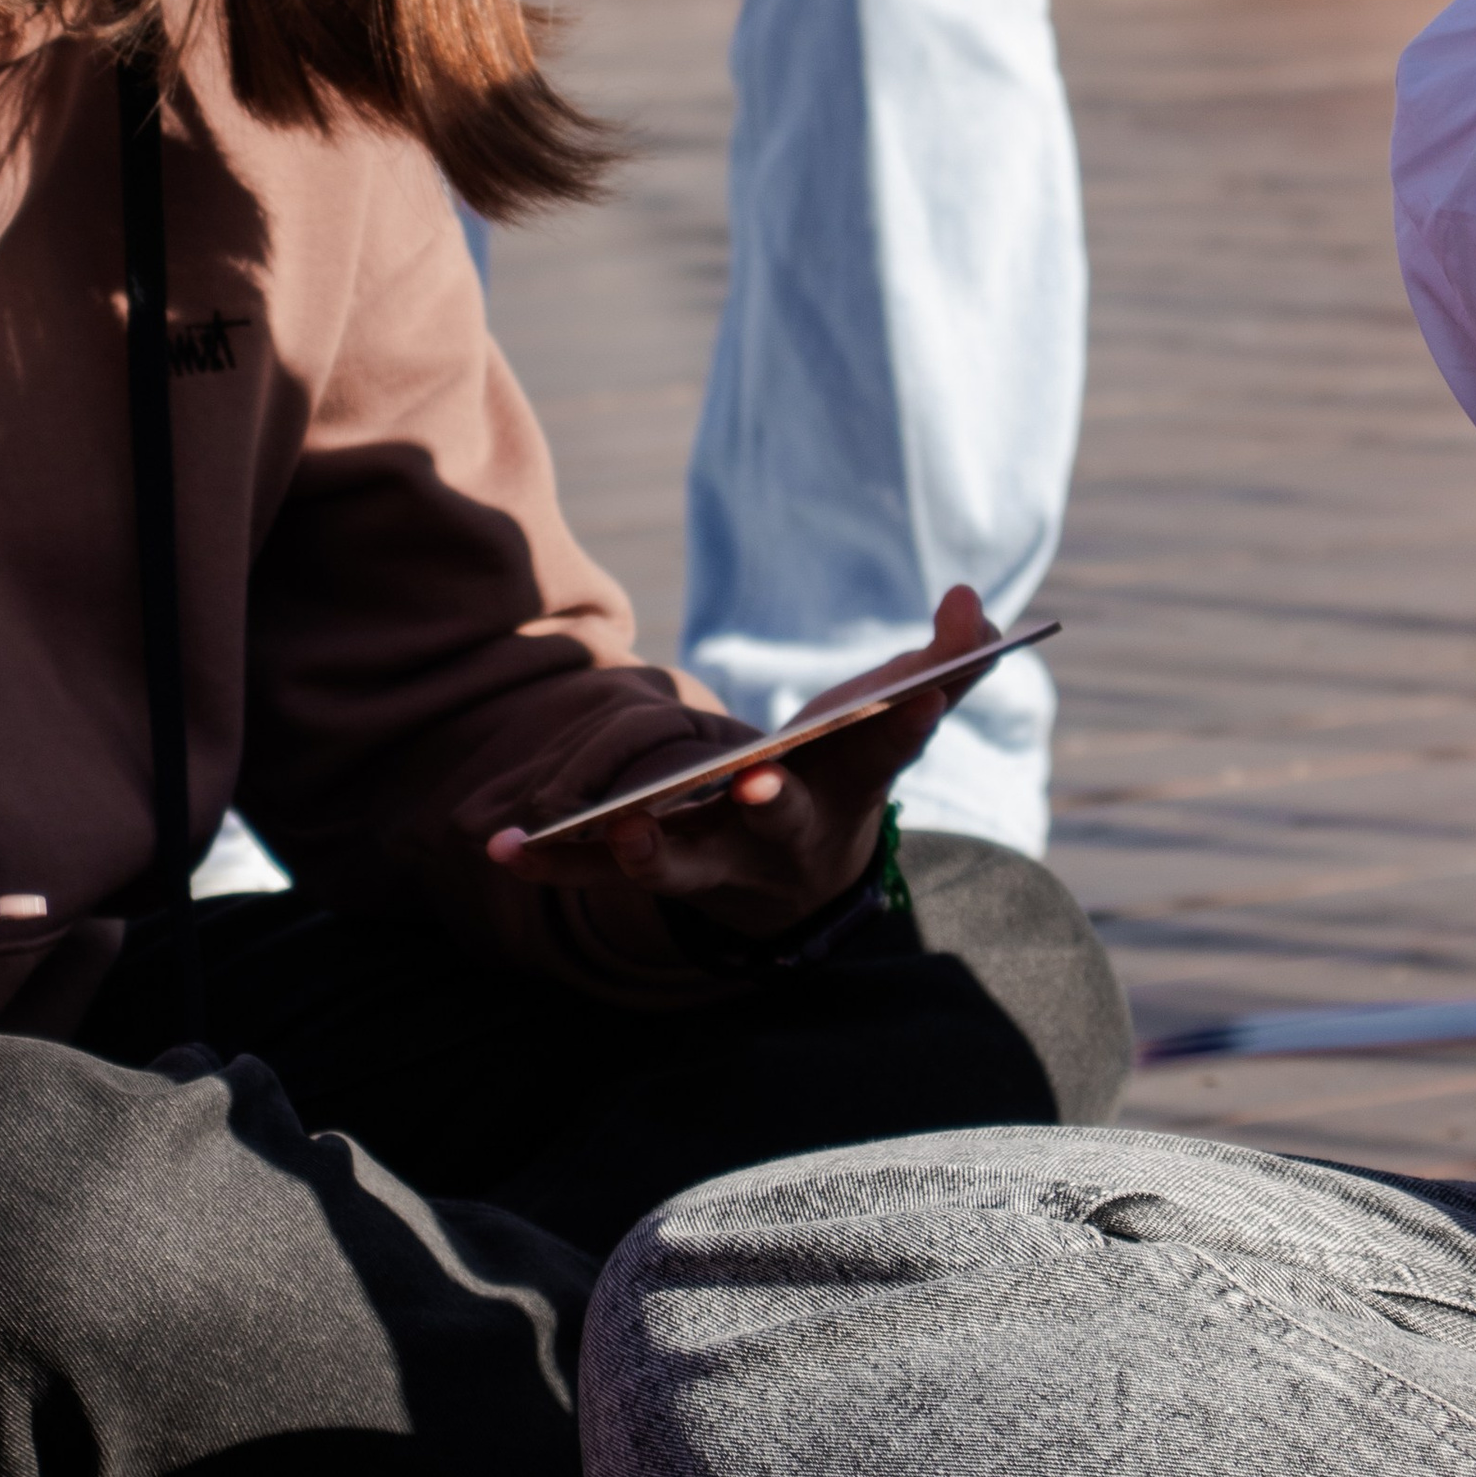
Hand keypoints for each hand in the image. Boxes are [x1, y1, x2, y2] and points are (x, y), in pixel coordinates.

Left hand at [486, 587, 996, 941]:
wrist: (801, 877)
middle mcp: (785, 832)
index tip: (919, 691)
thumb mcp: (897, 716)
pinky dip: (553, 867)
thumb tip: (973, 598)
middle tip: (756, 782)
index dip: (906, 718)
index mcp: (850, 784)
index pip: (888, 750)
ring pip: (680, 868)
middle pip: (778, 822)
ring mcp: (720, 860)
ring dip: (648, 855)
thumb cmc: (848, 770)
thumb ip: (946, 663)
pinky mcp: (661, 872)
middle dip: (769, 805)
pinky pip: (597, 878)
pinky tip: (502, 849)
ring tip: (617, 830)